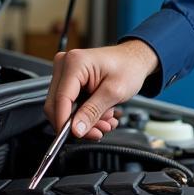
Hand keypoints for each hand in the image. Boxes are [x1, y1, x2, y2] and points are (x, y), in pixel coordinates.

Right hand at [43, 40, 158, 141]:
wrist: (135, 59)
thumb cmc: (130, 66)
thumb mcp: (114, 92)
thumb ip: (93, 112)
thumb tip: (76, 129)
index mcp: (75, 63)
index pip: (60, 99)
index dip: (65, 122)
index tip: (76, 135)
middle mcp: (65, 65)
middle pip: (58, 105)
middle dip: (77, 123)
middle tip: (97, 131)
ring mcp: (65, 72)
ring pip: (64, 108)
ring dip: (84, 120)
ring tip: (105, 121)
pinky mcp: (69, 81)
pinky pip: (70, 104)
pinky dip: (84, 114)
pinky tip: (100, 115)